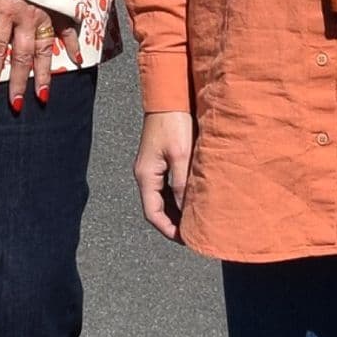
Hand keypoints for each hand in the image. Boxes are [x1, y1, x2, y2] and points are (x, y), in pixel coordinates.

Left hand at [0, 0, 68, 108]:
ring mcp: (47, 13)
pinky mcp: (61, 5)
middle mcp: (27, 17)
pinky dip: (72, 45)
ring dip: (43, 74)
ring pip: (45, 49)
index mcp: (5, 10)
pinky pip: (69, 29)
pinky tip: (75, 61)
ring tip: (42, 96)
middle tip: (16, 105)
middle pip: (22, 56)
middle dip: (18, 83)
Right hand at [135, 111, 194, 240]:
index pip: (152, 213)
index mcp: (146, 175)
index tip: (185, 239)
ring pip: (160, 198)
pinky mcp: (157, 160)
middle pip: (155, 208)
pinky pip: (164, 187)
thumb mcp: (181, 155)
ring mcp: (150, 167)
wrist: (168, 97)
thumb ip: (182, 184)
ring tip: (193, 221)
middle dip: (172, 224)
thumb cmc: (174, 123)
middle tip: (192, 234)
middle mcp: (144, 173)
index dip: (168, 229)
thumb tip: (186, 210)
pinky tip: (190, 200)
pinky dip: (175, 198)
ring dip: (174, 211)